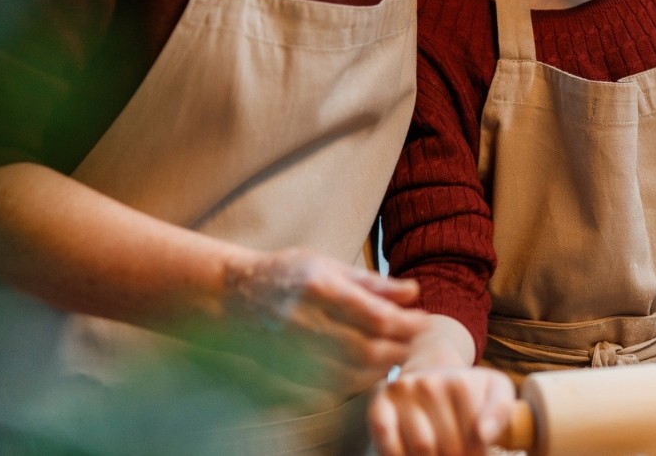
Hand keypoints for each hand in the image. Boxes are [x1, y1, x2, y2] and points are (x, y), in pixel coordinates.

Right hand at [217, 247, 430, 394]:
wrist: (232, 296)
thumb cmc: (286, 274)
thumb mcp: (328, 265)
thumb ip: (372, 282)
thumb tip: (412, 291)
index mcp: (319, 289)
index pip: (376, 317)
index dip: (407, 324)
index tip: (423, 320)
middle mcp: (306, 323)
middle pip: (368, 350)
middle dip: (400, 349)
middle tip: (414, 341)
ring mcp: (294, 352)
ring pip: (353, 375)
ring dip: (382, 369)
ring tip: (395, 354)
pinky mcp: (286, 373)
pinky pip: (332, 388)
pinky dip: (357, 382)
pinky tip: (367, 369)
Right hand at [370, 366, 515, 455]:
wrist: (430, 377)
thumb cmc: (466, 395)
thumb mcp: (495, 393)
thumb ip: (501, 411)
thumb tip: (484, 434)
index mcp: (461, 383)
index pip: (475, 438)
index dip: (478, 454)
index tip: (476, 453)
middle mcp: (429, 382)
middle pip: (449, 448)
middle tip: (457, 454)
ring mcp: (402, 392)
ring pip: (422, 448)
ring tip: (438, 454)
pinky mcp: (378, 403)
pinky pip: (387, 441)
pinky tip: (412, 455)